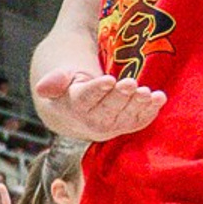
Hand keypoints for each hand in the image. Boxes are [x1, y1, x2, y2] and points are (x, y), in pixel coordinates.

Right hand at [34, 65, 163, 142]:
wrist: (75, 106)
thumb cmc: (70, 84)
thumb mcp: (61, 77)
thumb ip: (55, 80)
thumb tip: (43, 87)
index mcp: (73, 106)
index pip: (85, 99)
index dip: (97, 90)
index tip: (108, 80)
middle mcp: (91, 122)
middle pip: (107, 109)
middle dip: (120, 96)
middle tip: (131, 83)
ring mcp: (110, 126)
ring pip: (124, 117)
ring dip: (137, 105)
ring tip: (147, 92)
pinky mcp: (125, 126)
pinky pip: (138, 121)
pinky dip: (150, 111)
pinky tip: (159, 98)